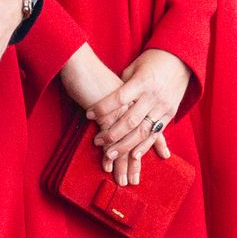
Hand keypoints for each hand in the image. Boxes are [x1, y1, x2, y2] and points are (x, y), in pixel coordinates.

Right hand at [60, 44, 151, 185]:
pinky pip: (110, 130)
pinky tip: (105, 161)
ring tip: (119, 178)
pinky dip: (107, 148)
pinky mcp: (111, 103)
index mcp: (142, 96)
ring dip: (122, 159)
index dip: (152, 145)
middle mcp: (139, 100)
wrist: (79, 57)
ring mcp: (125, 102)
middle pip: (141, 136)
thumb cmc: (97, 68)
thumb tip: (127, 108)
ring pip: (127, 137)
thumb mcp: (118, 79)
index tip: (157, 160)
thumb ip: (126, 94)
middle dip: (135, 161)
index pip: (152, 124)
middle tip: (132, 180)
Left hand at [86, 49, 188, 176]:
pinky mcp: (170, 114)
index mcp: (142, 82)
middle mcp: (153, 96)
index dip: (103, 107)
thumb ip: (123, 84)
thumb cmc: (152, 60)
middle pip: (130, 120)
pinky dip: (145, 146)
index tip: (89, 114)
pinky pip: (156, 133)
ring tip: (110, 154)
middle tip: (97, 141)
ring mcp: (163, 107)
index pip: (119, 98)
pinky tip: (134, 155)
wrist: (180, 59)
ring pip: (142, 131)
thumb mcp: (135, 67)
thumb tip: (108, 100)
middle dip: (112, 134)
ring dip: (126, 146)